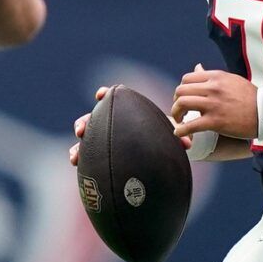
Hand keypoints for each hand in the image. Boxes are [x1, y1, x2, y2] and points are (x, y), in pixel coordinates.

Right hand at [67, 84, 196, 165]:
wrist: (158, 149)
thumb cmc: (162, 135)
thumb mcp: (171, 134)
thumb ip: (178, 136)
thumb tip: (188, 144)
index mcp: (126, 111)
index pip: (113, 99)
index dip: (106, 95)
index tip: (101, 95)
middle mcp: (111, 123)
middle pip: (93, 120)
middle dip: (84, 123)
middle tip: (81, 130)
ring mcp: (105, 138)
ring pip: (87, 140)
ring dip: (78, 147)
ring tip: (74, 157)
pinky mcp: (103, 154)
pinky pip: (89, 157)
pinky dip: (81, 159)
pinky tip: (76, 166)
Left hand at [172, 68, 257, 140]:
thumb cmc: (251, 98)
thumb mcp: (232, 80)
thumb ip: (213, 76)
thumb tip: (197, 67)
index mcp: (216, 77)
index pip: (187, 78)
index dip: (182, 89)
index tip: (184, 98)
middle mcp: (212, 88)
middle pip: (181, 90)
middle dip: (176, 101)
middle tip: (180, 111)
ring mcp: (213, 104)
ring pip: (182, 104)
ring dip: (176, 113)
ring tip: (179, 120)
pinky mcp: (215, 121)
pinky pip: (190, 125)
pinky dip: (181, 130)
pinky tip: (179, 133)